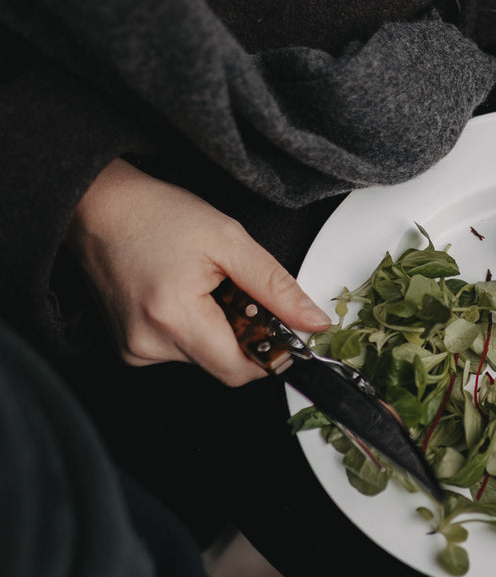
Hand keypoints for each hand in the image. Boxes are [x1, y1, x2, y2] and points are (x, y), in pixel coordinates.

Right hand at [68, 158, 330, 385]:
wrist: (100, 206)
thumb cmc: (157, 216)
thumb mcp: (229, 240)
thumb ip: (277, 287)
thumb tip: (314, 322)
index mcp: (174, 317)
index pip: (242, 370)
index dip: (270, 353)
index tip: (279, 326)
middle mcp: (149, 343)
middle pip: (226, 367)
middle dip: (244, 337)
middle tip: (235, 293)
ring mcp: (135, 349)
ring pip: (206, 359)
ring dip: (219, 332)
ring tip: (204, 289)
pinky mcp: (130, 348)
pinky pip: (182, 352)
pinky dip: (196, 330)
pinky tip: (185, 298)